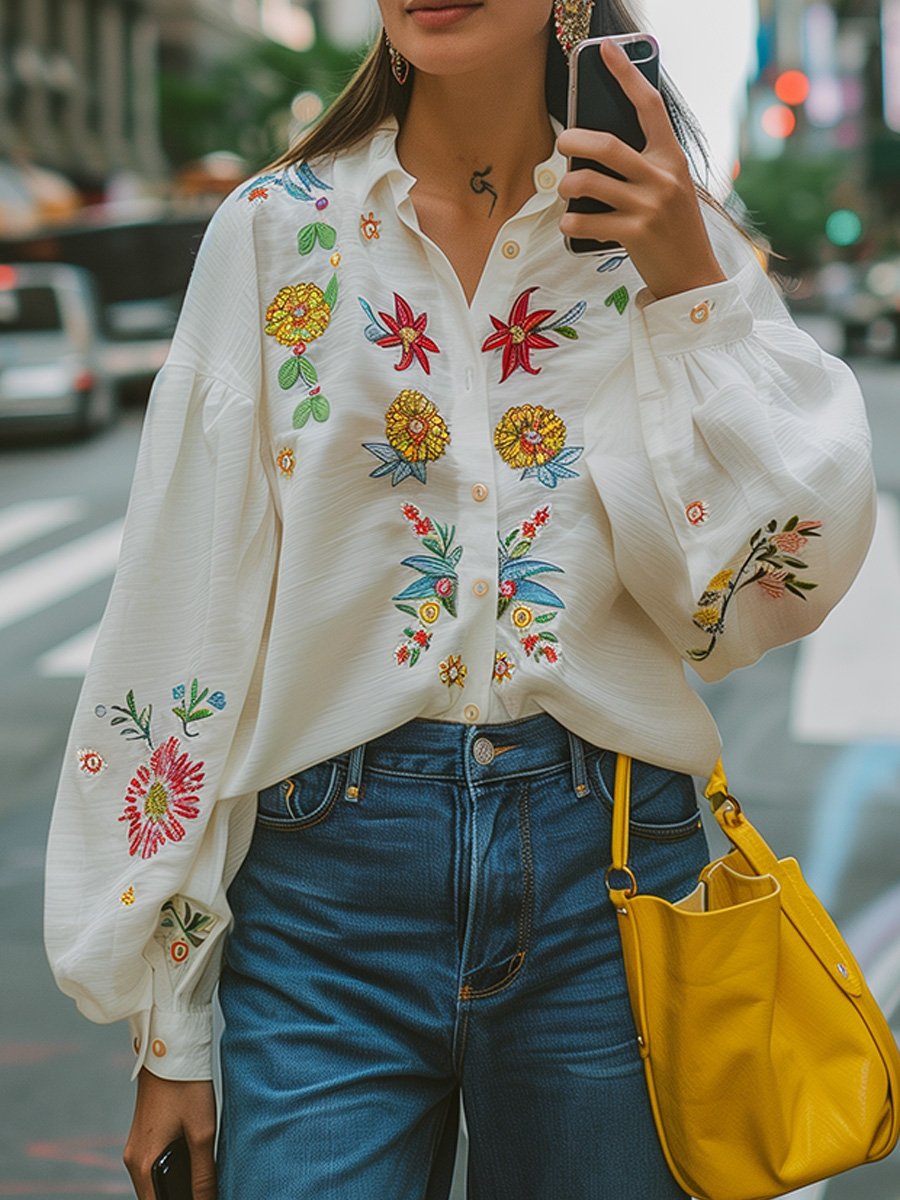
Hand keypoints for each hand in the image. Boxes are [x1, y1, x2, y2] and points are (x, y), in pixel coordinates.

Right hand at [123, 1068, 216, 1199]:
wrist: (169, 1047)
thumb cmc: (186, 1086)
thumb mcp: (203, 1132)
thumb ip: (203, 1174)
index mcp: (144, 1163)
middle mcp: (133, 1158)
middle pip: (154, 1196)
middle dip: (177, 1196)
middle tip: (206, 1193)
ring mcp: (135, 1147)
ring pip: (154, 1182)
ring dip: (174, 1187)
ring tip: (203, 1186)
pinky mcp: (142, 1136)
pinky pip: (153, 1166)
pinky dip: (170, 1172)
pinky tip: (193, 1166)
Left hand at [557, 38, 726, 299]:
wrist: (692, 275)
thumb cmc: (671, 228)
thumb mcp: (668, 188)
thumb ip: (642, 165)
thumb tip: (593, 147)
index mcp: (672, 157)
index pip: (649, 106)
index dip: (626, 75)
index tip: (606, 51)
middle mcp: (663, 177)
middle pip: (606, 145)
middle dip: (574, 140)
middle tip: (562, 142)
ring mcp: (650, 206)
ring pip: (590, 183)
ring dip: (567, 185)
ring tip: (565, 190)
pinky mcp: (636, 233)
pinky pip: (587, 221)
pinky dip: (571, 221)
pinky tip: (570, 223)